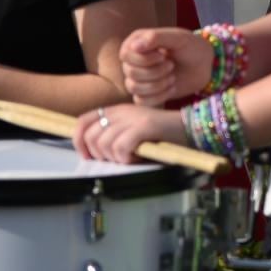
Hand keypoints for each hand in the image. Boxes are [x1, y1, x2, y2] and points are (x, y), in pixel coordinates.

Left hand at [73, 102, 187, 164]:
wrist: (191, 128)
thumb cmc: (162, 136)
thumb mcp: (133, 130)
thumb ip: (114, 134)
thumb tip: (92, 151)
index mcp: (117, 110)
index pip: (83, 121)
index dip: (78, 141)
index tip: (88, 156)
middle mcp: (122, 111)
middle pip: (91, 136)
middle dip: (99, 154)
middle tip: (116, 160)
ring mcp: (133, 118)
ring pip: (104, 144)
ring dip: (114, 158)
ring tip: (131, 157)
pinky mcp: (144, 127)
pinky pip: (120, 148)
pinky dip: (126, 158)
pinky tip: (137, 158)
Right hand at [120, 27, 212, 105]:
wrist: (204, 65)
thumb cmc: (191, 47)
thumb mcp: (178, 38)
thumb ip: (156, 37)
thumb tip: (134, 46)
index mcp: (136, 42)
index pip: (125, 55)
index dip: (144, 59)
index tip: (163, 56)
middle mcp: (132, 60)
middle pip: (130, 72)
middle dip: (155, 71)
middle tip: (171, 65)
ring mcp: (137, 78)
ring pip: (133, 87)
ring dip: (158, 84)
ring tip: (172, 77)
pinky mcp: (144, 94)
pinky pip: (141, 101)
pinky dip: (159, 96)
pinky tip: (172, 88)